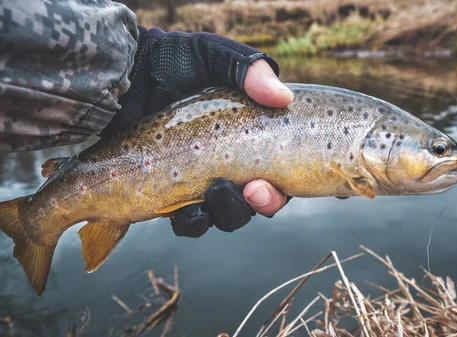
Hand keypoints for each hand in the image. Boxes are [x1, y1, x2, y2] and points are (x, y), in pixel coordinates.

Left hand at [100, 27, 292, 236]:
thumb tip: (284, 98)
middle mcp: (230, 164)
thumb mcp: (214, 55)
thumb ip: (250, 71)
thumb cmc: (171, 60)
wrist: (121, 72)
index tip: (261, 186)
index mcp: (249, 138)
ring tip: (211, 193)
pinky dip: (189, 221)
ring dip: (223, 214)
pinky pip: (187, 221)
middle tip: (244, 189)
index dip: (274, 193)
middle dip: (250, 206)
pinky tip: (179, 209)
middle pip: (251, 204)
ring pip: (221, 217)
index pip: (276, 178)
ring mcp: (199, 180)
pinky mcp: (169, 191)